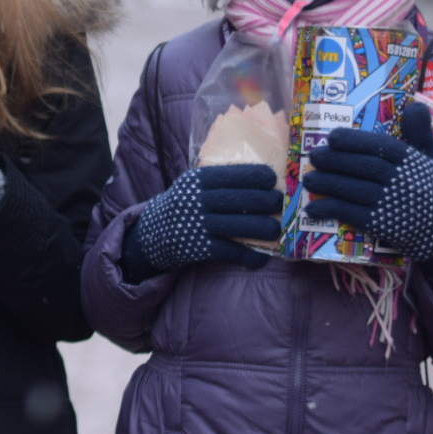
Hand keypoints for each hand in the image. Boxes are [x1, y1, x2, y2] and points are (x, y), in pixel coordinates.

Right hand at [122, 164, 281, 281]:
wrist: (152, 234)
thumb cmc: (184, 206)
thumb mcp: (192, 187)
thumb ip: (218, 181)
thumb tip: (263, 178)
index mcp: (196, 180)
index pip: (231, 174)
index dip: (255, 175)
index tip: (272, 179)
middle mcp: (196, 200)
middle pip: (238, 199)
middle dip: (265, 201)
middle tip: (280, 203)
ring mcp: (197, 224)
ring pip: (238, 225)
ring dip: (262, 228)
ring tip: (275, 229)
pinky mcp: (199, 247)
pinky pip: (230, 251)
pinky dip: (248, 256)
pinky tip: (259, 259)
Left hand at [303, 101, 432, 265]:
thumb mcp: (432, 159)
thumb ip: (420, 132)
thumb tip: (415, 103)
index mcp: (413, 161)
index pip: (382, 147)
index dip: (356, 141)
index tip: (333, 137)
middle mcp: (404, 181)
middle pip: (365, 167)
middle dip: (336, 161)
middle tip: (314, 156)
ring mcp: (393, 205)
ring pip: (356, 190)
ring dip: (329, 184)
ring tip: (308, 179)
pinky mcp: (384, 227)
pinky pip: (354, 215)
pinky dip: (332, 210)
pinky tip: (313, 208)